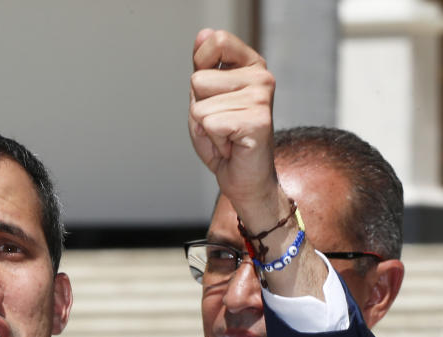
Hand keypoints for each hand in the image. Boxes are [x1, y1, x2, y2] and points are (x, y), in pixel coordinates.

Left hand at [189, 29, 326, 299]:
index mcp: (251, 66)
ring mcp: (261, 98)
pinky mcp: (257, 120)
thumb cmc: (225, 141)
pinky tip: (230, 145)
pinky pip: (208, 123)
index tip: (214, 94)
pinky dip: (211, 140)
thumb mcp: (206, 100)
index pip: (214, 42)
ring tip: (224, 136)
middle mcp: (261, 77)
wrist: (245, 180)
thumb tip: (204, 34)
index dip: (201, 69)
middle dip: (198, 108)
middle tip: (219, 126)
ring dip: (204, 127)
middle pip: (197, 80)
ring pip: (199, 106)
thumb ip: (204, 68)